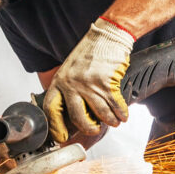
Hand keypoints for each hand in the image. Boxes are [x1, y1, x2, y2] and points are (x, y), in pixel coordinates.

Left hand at [44, 18, 132, 141]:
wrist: (108, 36)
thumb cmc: (91, 52)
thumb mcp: (70, 69)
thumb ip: (68, 89)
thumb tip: (73, 113)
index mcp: (60, 81)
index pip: (51, 109)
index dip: (56, 127)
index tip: (62, 138)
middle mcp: (71, 84)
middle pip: (77, 118)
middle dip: (89, 128)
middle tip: (95, 129)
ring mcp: (88, 84)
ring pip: (99, 114)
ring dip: (109, 120)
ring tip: (114, 121)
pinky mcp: (105, 82)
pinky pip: (114, 105)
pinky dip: (121, 113)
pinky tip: (123, 115)